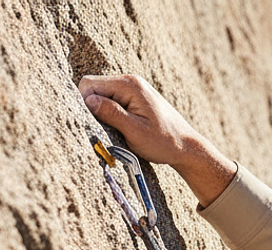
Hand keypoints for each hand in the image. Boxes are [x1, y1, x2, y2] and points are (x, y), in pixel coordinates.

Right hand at [79, 74, 236, 206]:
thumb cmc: (164, 142)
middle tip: (102, 129)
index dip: (84, 103)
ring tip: (115, 130)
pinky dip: (112, 113)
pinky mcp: (136, 98)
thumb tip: (88, 101)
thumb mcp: (135, 131)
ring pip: (103, 94)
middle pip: (94, 87)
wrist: (188, 147)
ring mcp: (134, 88)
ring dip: (102, 111)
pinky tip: (120, 126)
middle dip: (92, 107)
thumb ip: (111, 114)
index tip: (90, 123)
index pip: (89, 84)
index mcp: (129, 85)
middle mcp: (130, 81)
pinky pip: (114, 100)